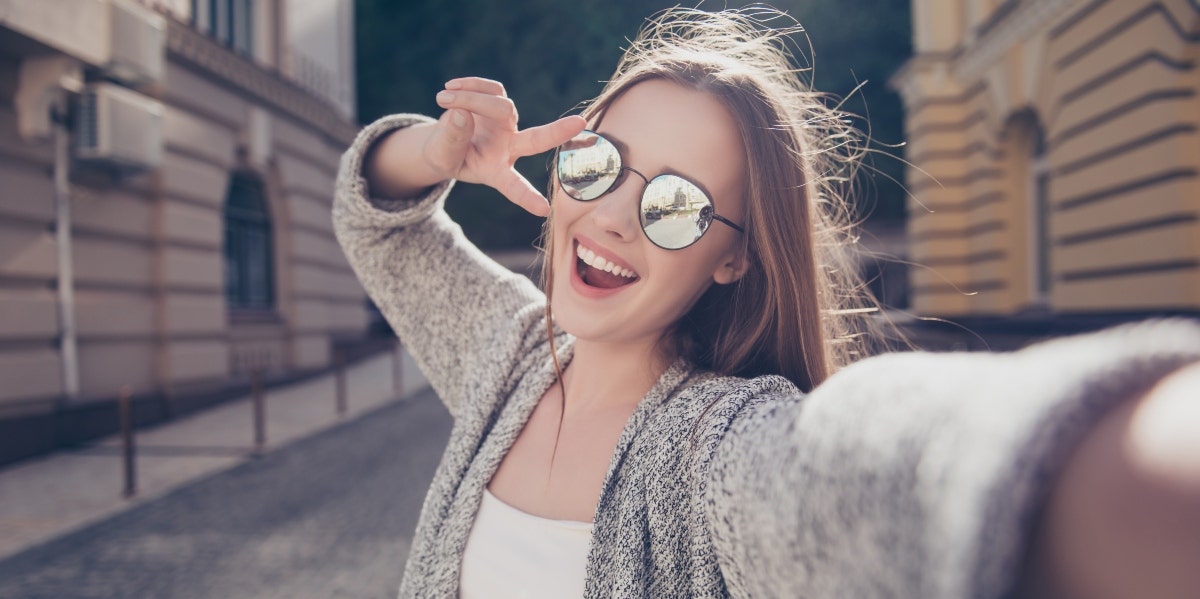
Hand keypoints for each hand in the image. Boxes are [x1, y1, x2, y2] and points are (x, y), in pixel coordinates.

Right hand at [428, 77, 585, 215]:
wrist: (441, 140)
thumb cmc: (445, 156)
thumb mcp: (442, 156)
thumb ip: (451, 141)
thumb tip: (462, 113)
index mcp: (496, 171)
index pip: (514, 187)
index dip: (527, 197)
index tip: (543, 210)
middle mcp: (509, 148)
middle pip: (535, 140)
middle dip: (557, 132)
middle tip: (579, 123)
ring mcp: (508, 123)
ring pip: (501, 106)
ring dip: (469, 99)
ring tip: (442, 99)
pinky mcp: (500, 101)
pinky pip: (491, 89)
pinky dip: (469, 86)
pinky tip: (451, 87)